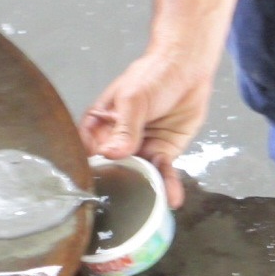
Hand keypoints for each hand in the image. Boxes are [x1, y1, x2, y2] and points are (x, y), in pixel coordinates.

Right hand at [79, 52, 212, 207]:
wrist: (188, 67)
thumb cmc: (152, 75)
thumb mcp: (133, 99)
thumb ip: (123, 128)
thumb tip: (110, 154)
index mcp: (99, 124)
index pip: (87, 151)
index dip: (87, 169)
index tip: (91, 188)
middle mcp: (116, 140)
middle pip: (111, 168)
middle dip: (116, 187)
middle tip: (119, 208)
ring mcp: (139, 149)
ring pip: (137, 174)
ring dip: (143, 191)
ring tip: (149, 208)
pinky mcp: (162, 153)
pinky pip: (162, 172)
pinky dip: (167, 185)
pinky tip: (171, 199)